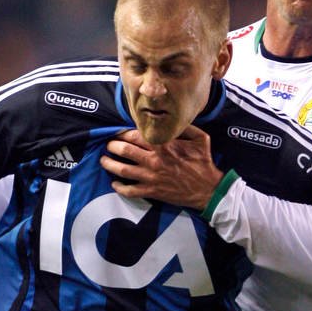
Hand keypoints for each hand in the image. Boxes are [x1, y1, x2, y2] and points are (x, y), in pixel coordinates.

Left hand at [100, 126, 223, 209]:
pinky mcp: (152, 192)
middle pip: (124, 150)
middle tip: (108, 144)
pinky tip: (114, 183)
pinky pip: (130, 190)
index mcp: (164, 145)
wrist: (208, 190)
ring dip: (109, 164)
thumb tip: (173, 118)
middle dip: (112, 145)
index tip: (118, 131)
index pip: (136, 135)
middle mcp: (154, 160)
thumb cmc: (204, 163)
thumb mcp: (200, 138)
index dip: (123, 132)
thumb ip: (185, 127)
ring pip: (122, 169)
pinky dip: (119, 187)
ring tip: (103, 160)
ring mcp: (151, 177)